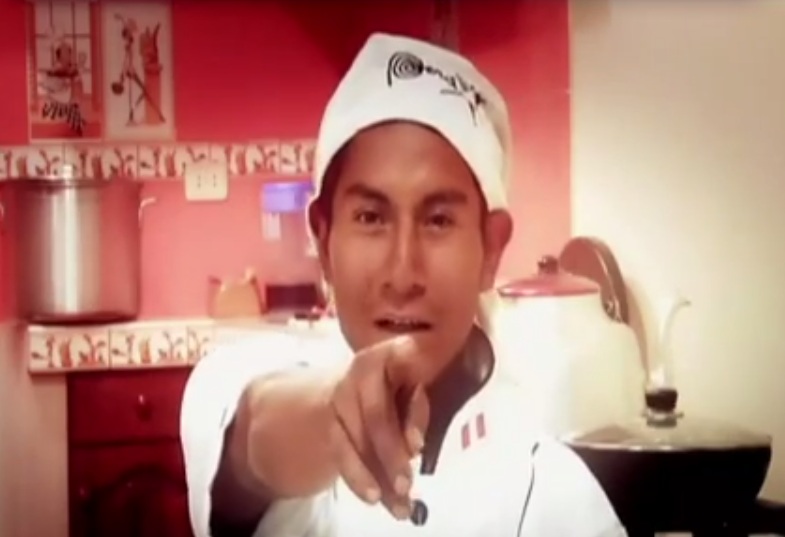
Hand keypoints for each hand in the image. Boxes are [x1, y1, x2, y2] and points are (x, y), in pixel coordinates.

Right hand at [328, 335, 431, 519]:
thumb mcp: (413, 391)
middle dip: (391, 451)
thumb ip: (415, 412)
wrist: (352, 389)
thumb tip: (412, 446)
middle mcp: (362, 369)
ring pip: (356, 438)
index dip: (411, 398)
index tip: (419, 435)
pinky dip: (358, 476)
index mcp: (391, 353)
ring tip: (397, 503)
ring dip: (376, 473)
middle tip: (407, 483)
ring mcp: (341, 394)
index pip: (402, 369)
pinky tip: (372, 495)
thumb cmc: (397, 389)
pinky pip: (342, 451)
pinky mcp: (329, 421)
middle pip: (376, 413)